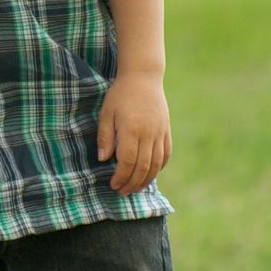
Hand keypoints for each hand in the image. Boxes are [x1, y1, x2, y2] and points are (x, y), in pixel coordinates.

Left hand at [97, 72, 170, 194]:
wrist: (143, 77)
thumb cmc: (120, 95)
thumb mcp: (106, 113)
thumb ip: (105, 137)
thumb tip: (103, 160)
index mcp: (131, 129)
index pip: (128, 161)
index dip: (121, 176)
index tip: (113, 185)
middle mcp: (148, 133)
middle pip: (143, 166)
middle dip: (132, 183)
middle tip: (122, 192)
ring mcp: (160, 132)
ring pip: (156, 163)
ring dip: (146, 180)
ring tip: (135, 188)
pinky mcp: (166, 130)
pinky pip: (166, 153)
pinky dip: (159, 167)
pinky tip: (151, 174)